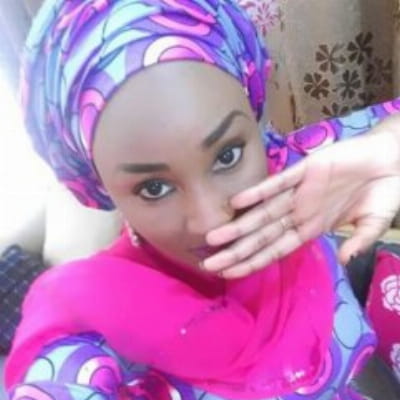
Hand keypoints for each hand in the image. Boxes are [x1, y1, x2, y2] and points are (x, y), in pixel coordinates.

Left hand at [202, 118, 399, 278]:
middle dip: (236, 251)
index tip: (229, 274)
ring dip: (239, 225)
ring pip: (263, 212)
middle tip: (208, 265)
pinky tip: (238, 201)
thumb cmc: (381, 194)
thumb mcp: (373, 224)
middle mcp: (299, 213)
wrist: (391, 161)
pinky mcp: (306, 169)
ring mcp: (300, 193)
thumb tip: (346, 261)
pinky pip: (279, 182)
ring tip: (213, 238)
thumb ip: (360, 242)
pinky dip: (259, 191)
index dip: (252, 262)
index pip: (275, 250)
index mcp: (311, 228)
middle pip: (261, 236)